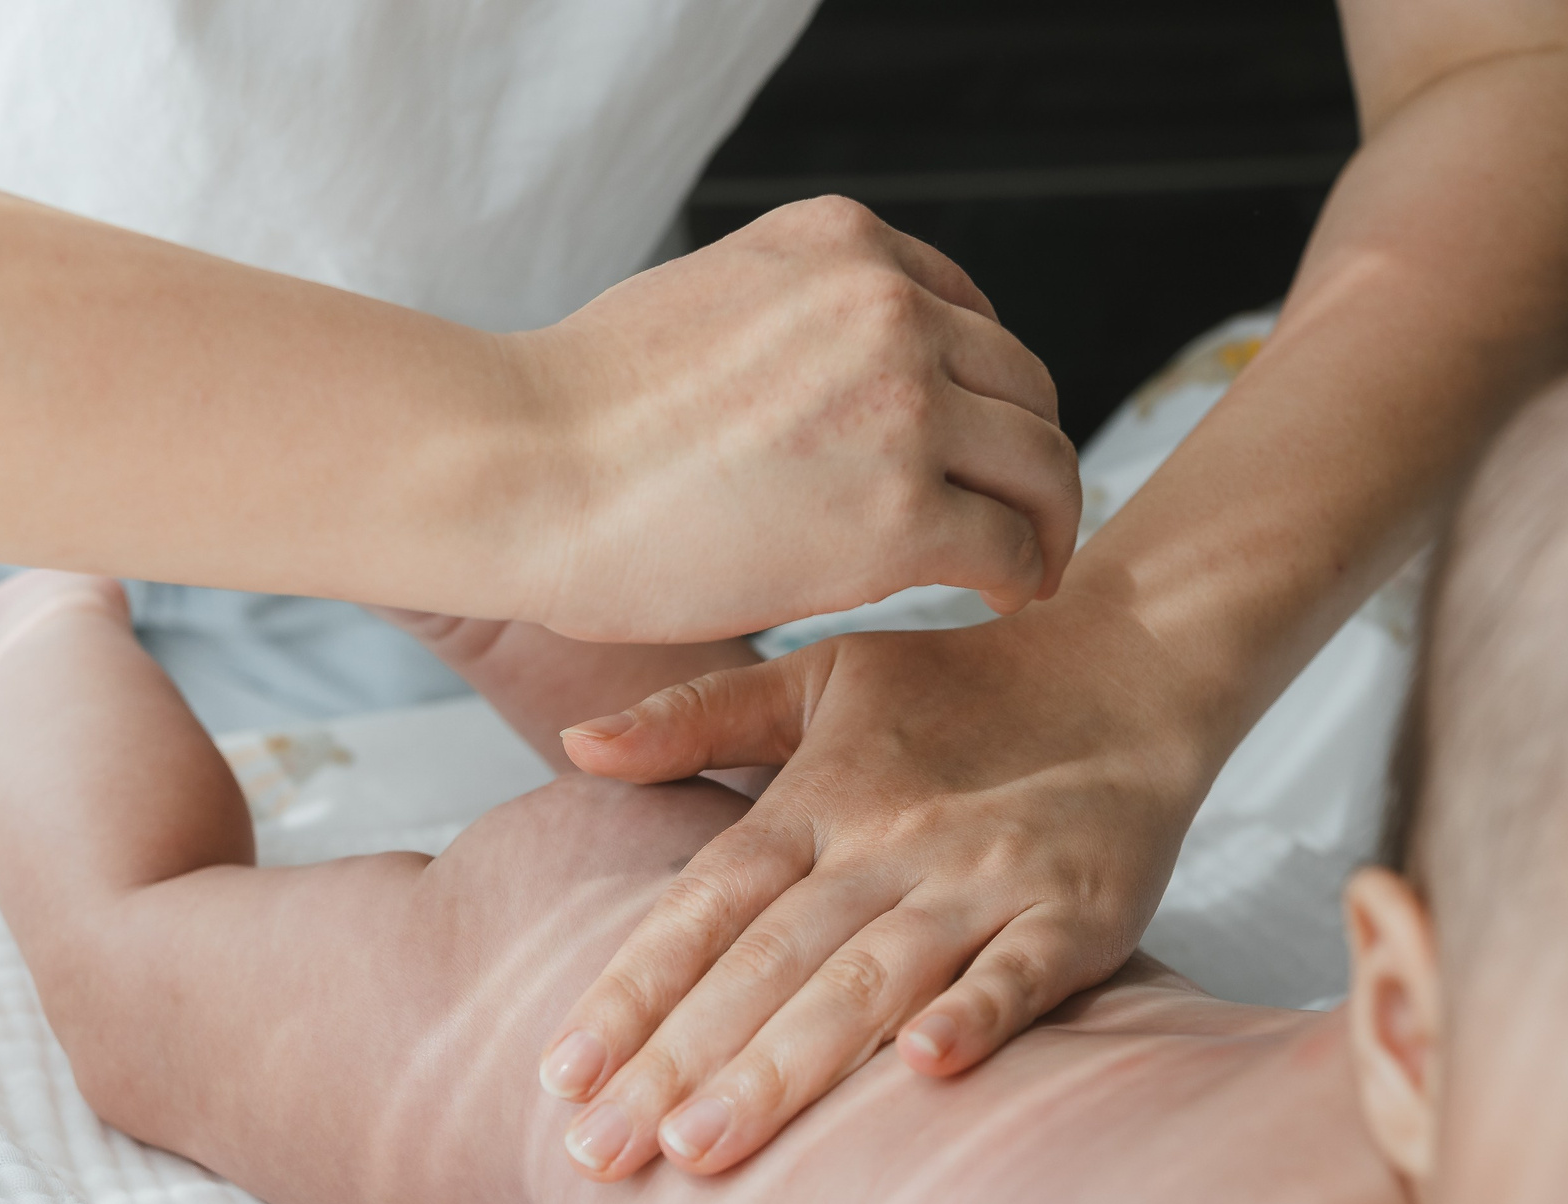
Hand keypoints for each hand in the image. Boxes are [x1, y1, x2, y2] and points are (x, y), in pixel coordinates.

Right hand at [505, 197, 1080, 644]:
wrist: (523, 470)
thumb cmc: (580, 413)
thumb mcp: (709, 298)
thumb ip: (795, 317)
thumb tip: (829, 379)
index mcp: (842, 242)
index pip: (968, 313)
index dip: (983, 392)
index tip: (975, 447)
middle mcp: (889, 304)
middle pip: (1024, 383)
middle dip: (1026, 454)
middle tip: (1023, 515)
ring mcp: (905, 404)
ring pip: (1040, 462)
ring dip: (1044, 519)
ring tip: (1027, 566)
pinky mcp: (904, 509)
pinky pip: (1008, 543)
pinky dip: (1020, 575)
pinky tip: (1001, 598)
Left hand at [537, 590, 1219, 1178]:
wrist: (1129, 668)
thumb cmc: (960, 691)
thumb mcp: (820, 682)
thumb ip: (698, 718)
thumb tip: (576, 743)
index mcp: (818, 801)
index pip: (706, 903)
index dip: (633, 986)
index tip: (562, 1075)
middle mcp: (890, 843)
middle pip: (769, 961)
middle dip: (681, 1061)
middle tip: (602, 1155)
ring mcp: (986, 878)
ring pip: (874, 978)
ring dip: (788, 1063)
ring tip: (706, 1147)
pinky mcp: (1080, 909)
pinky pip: (1025, 968)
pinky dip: (981, 1012)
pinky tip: (925, 1069)